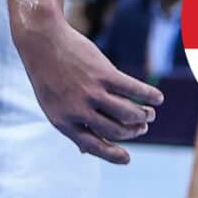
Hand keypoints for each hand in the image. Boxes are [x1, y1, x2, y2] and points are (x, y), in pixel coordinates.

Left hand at [15, 18, 161, 164]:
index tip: (128, 158)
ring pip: (129, 114)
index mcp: (62, 121)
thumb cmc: (48, 75)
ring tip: (148, 113)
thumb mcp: (52, 103)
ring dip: (144, 116)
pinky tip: (157, 98)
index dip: (113, 155)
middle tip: (141, 126)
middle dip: (134, 132)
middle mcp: (77, 109)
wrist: (40, 40)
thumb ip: (70, 125)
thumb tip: (86, 152)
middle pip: (117, 131)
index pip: (93, 147)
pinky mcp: (103, 73)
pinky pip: (135, 90)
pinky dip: (150, 96)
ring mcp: (91, 91)